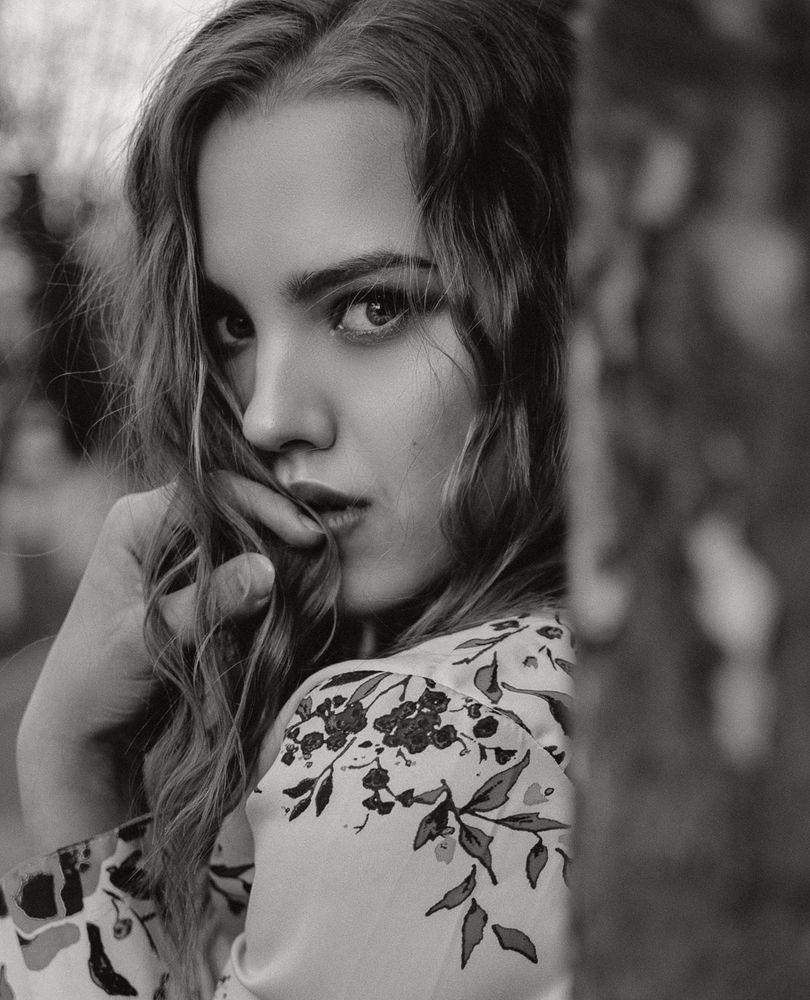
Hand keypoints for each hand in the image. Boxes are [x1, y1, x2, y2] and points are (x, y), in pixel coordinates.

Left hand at [16, 474, 323, 849]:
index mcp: (135, 522)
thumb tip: (268, 570)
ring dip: (274, 552)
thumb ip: (208, 603)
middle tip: (319, 550)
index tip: (305, 535)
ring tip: (312, 570)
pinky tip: (290, 591)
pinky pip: (238, 566)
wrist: (82, 721)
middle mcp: (157, 526)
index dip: (263, 506)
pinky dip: (264, 578)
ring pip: (240, 536)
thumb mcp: (149, 638)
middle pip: (231, 507)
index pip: (211, 492)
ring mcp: (178, 554)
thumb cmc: (96, 678)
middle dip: (276, 526)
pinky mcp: (195, 583)